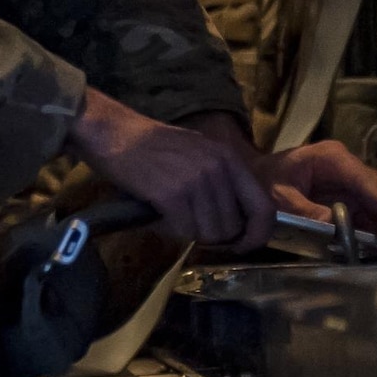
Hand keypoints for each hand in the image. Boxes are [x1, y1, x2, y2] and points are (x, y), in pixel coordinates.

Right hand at [66, 90, 275, 248]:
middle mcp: (218, 168)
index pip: (263, 207)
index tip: (242, 244)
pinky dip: (170, 230)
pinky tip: (158, 216)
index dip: (257, 234)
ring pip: (209, 233)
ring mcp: (195, 180)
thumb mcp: (198, 153)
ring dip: (189, 233)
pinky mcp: (171, 194)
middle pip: (232, 227)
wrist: (113, 132)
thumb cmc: (151, 145)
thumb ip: (221, 180)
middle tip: (190, 226)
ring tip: (170, 217)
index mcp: (229, 158)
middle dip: (213, 235)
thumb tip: (236, 220)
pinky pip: (183, 230)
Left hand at [249, 140, 376, 249]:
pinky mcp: (349, 198)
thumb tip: (335, 226)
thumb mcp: (277, 197)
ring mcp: (351, 182)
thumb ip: (304, 211)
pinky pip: (371, 215)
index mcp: (332, 159)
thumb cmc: (262, 181)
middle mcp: (348, 167)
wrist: (251, 178)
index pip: (368, 181)